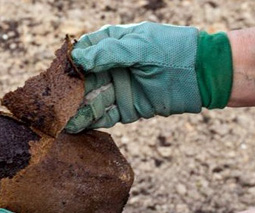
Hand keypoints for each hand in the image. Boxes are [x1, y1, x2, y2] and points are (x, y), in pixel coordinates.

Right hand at [65, 22, 232, 131]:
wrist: (204, 74)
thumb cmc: (173, 51)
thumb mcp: (140, 46)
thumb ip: (109, 52)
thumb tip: (78, 59)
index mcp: (114, 43)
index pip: (84, 52)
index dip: (69, 62)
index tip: (55, 72)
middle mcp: (112, 66)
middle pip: (83, 79)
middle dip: (67, 90)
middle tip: (50, 101)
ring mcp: (119, 88)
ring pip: (90, 99)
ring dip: (74, 109)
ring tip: (57, 118)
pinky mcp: (126, 109)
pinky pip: (103, 116)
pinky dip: (89, 121)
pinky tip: (74, 126)